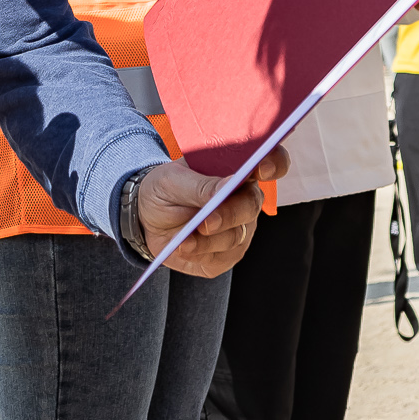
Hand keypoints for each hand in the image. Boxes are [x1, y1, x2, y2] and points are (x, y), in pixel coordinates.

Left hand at [136, 150, 289, 277]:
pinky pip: (222, 256)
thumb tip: (228, 186)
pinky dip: (200, 252)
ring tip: (183, 239)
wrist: (145, 219)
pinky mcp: (227, 254)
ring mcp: (239, 228)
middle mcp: (244, 200)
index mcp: (236, 171)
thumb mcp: (171, 180)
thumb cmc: (163, 191)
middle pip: (252, 205)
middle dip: (229, 214)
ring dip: (207, 239)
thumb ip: (201, 184)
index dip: (273, 163)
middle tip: (206, 221)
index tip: (261, 168)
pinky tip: (184, 246)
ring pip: (235, 235)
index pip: (269, 162)